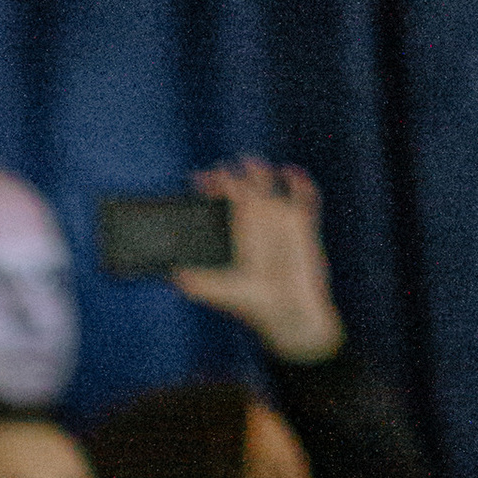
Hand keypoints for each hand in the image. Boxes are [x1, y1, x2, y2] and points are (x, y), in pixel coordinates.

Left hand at [174, 159, 345, 364]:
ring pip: (271, 184)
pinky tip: (289, 174)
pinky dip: (300, 182)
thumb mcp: (221, 293)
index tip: (200, 180)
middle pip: (244, 186)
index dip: (212, 185)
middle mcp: (257, 223)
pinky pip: (305, 196)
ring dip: (261, 171)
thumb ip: (198, 283)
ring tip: (250, 164)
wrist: (286, 313)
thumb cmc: (255, 304)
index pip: (222, 200)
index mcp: (237, 232)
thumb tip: (173, 275)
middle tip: (222, 171)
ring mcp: (280, 221)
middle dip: (233, 174)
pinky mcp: (302, 225)